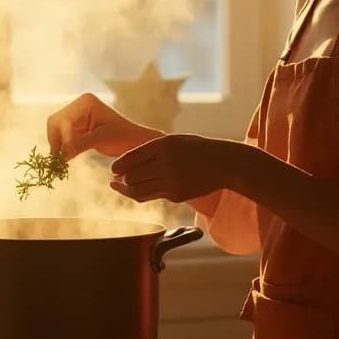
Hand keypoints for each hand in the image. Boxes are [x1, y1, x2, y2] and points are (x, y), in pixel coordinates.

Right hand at [47, 93, 161, 158]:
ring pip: (56, 130)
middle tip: (57, 160)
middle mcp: (78, 105)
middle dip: (56, 141)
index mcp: (85, 102)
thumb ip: (79, 144)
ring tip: (60, 162)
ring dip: (57, 145)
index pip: (65, 120)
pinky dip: (62, 147)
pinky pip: (63, 136)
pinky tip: (65, 158)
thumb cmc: (122, 137)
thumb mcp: (101, 139)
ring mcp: (76, 115)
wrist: (133, 141)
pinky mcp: (77, 126)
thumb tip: (61, 155)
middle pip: (55, 122)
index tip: (63, 157)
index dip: (63, 138)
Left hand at [108, 134, 258, 203]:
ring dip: (126, 190)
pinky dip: (143, 194)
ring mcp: (172, 181)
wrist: (224, 163)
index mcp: (164, 145)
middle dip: (121, 179)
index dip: (118, 166)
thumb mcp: (174, 141)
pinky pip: (152, 196)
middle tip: (115, 180)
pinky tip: (140, 190)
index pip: (130, 159)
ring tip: (121, 187)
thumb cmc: (196, 149)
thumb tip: (123, 165)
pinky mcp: (177, 195)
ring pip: (138, 190)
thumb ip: (151, 150)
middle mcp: (166, 163)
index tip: (114, 170)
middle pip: (131, 177)